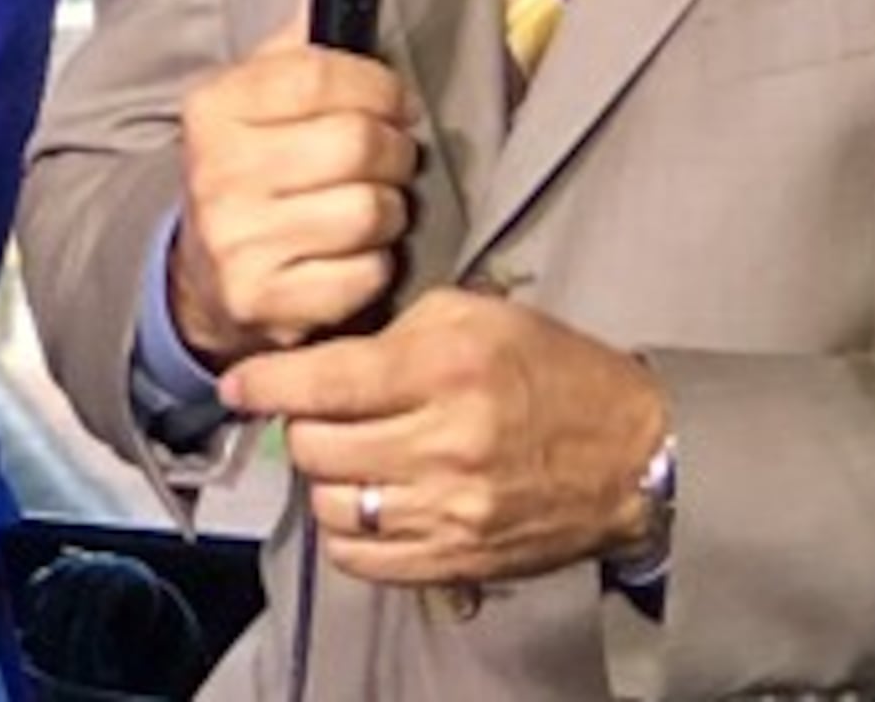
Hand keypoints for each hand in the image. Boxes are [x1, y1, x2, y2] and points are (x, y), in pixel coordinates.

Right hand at [166, 18, 420, 364]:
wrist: (200, 274)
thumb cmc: (251, 171)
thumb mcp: (256, 97)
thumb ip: (298, 45)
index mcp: (214, 107)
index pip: (323, 74)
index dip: (379, 87)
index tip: (394, 103)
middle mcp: (216, 172)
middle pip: (357, 144)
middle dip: (394, 152)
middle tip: (389, 160)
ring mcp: (235, 241)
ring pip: (370, 211)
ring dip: (389, 212)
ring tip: (370, 208)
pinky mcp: (262, 300)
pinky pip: (365, 275)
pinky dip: (373, 268)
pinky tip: (351, 257)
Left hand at [223, 286, 666, 586]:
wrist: (635, 456)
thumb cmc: (552, 373)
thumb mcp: (477, 315)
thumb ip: (392, 330)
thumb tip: (316, 354)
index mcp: (444, 369)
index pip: (320, 383)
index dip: (264, 383)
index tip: (240, 384)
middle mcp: (442, 443)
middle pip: (313, 447)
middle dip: (300, 426)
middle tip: (317, 413)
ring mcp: (449, 510)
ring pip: (330, 504)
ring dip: (325, 478)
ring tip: (349, 457)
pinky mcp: (456, 559)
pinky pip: (360, 557)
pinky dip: (348, 530)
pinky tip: (367, 501)